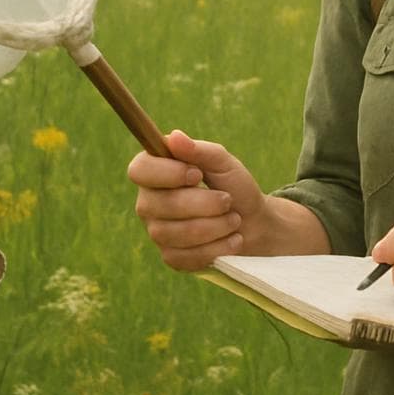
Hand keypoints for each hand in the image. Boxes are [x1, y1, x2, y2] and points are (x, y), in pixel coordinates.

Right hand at [127, 129, 265, 270]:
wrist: (253, 223)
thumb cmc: (234, 187)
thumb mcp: (224, 163)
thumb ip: (200, 150)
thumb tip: (174, 137)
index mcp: (155, 172)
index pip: (139, 170)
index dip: (166, 173)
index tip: (197, 175)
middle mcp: (149, 202)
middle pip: (160, 205)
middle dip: (202, 203)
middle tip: (227, 200)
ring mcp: (157, 232)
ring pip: (175, 233)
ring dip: (214, 226)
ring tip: (234, 219)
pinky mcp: (171, 257)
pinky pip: (186, 256)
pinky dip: (216, 247)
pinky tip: (232, 239)